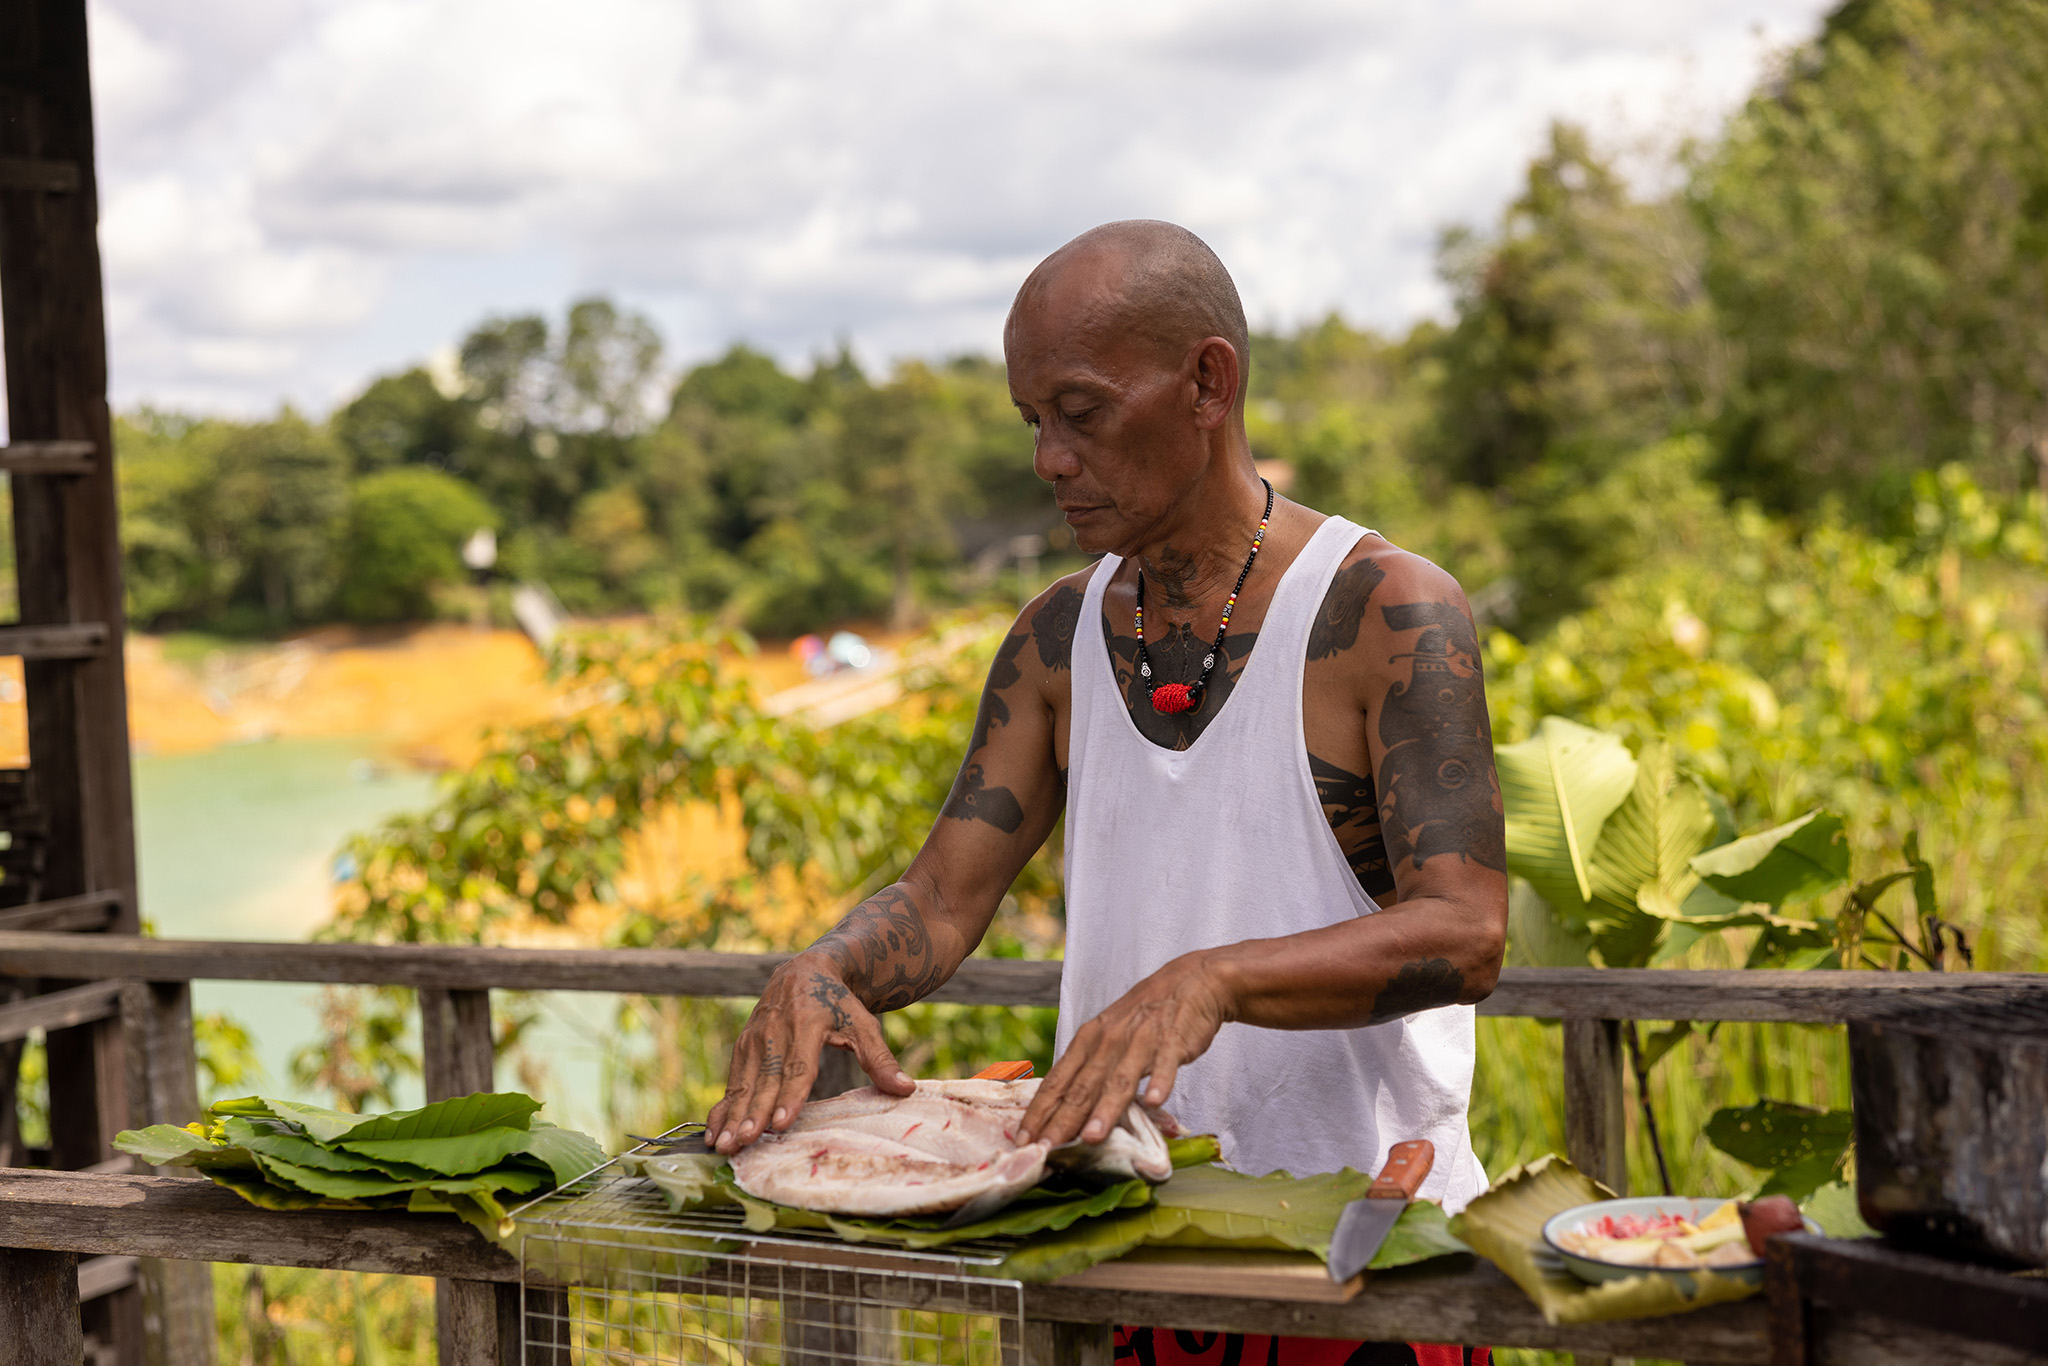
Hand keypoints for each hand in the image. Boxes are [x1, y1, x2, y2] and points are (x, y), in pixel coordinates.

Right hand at [707, 954, 913, 1153]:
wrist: (803, 971)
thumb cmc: (838, 1003)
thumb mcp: (863, 1023)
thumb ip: (880, 1059)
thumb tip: (905, 1089)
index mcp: (807, 1024)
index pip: (798, 1066)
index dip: (789, 1096)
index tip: (780, 1123)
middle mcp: (775, 1032)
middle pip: (764, 1080)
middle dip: (753, 1114)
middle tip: (743, 1143)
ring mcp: (754, 1039)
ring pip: (743, 1083)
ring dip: (732, 1116)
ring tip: (723, 1146)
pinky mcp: (742, 1047)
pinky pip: (731, 1081)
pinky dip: (721, 1108)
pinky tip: (712, 1133)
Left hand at [1018, 951, 1232, 1146]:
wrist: (1190, 982)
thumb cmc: (1144, 1017)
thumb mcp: (1109, 1037)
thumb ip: (1091, 1071)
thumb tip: (1066, 1111)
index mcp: (1088, 1041)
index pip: (1056, 1082)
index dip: (1038, 1113)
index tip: (1023, 1142)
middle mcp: (1108, 1040)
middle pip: (1081, 1087)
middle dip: (1061, 1122)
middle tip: (1045, 1150)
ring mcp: (1140, 1040)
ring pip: (1119, 1079)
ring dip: (1105, 1109)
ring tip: (1091, 1137)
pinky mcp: (1172, 1040)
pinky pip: (1164, 1063)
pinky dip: (1159, 1081)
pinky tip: (1155, 1101)